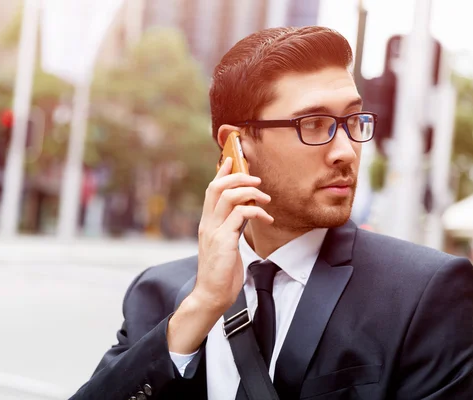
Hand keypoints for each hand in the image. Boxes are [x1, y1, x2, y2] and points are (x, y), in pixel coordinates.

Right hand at [168, 157, 272, 353]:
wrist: (212, 295)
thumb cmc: (221, 272)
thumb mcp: (226, 244)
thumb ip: (231, 227)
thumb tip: (244, 213)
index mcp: (207, 223)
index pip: (211, 190)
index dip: (222, 172)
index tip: (233, 159)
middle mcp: (207, 223)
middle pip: (217, 187)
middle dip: (238, 176)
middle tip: (256, 179)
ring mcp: (214, 231)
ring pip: (228, 196)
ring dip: (250, 192)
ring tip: (265, 199)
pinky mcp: (224, 240)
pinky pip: (241, 214)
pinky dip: (256, 211)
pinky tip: (266, 219)